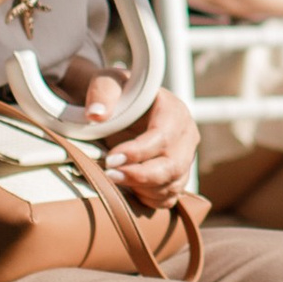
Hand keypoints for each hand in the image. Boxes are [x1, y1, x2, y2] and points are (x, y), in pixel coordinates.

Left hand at [85, 81, 199, 208]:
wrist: (122, 108)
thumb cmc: (118, 94)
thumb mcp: (109, 82)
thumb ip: (103, 92)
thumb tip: (96, 115)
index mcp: (175, 111)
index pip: (163, 137)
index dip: (137, 152)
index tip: (110, 159)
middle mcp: (186, 136)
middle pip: (173, 166)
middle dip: (140, 176)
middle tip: (110, 175)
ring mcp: (185, 158)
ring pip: (171, 185)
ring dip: (141, 188)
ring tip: (114, 179)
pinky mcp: (177, 177)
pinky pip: (168, 198)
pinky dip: (148, 199)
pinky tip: (127, 189)